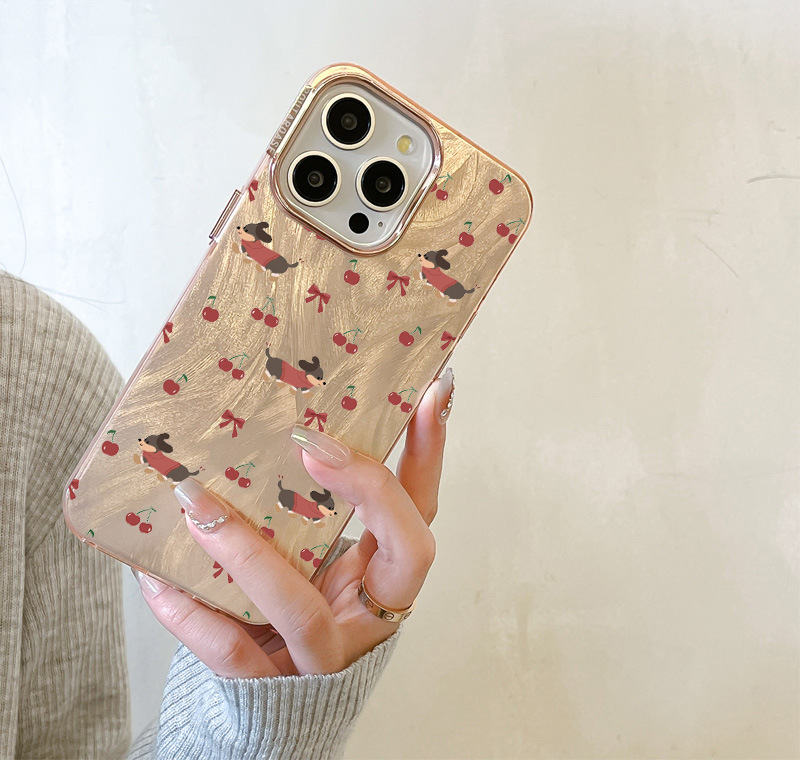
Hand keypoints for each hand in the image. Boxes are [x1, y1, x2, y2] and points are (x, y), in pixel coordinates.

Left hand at [134, 368, 453, 677]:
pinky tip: (153, 571)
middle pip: (406, 555)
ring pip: (302, 610)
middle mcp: (368, 615)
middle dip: (370, 490)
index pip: (423, 507)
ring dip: (248, 551)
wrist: (274, 705)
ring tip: (198, 501)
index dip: (430, 454)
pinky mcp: (269, 684)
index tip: (427, 392)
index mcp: (383, 574)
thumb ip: (309, 507)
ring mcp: (322, 655)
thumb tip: (274, 419)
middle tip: (312, 442)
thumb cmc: (294, 610)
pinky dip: (190, 610)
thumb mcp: (316, 555)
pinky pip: (230, 650)